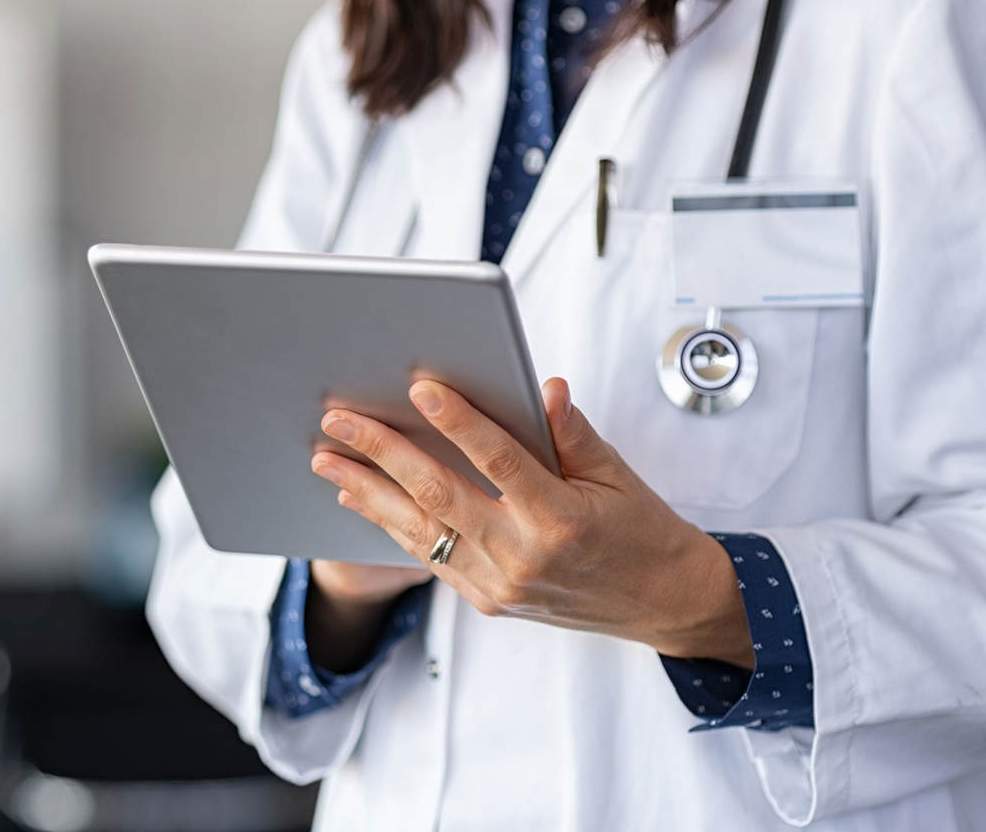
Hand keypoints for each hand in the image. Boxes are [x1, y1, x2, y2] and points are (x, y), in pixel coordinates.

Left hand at [310, 378, 753, 667]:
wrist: (660, 601)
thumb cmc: (641, 530)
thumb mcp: (616, 474)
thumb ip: (571, 432)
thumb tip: (543, 387)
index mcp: (562, 520)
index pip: (500, 461)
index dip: (459, 422)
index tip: (421, 389)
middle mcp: (524, 557)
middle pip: (439, 495)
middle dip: (383, 453)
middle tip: (340, 420)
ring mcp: (499, 585)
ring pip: (420, 530)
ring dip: (368, 490)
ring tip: (328, 459)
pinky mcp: (487, 600)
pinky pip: (429, 556)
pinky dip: (391, 524)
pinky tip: (360, 497)